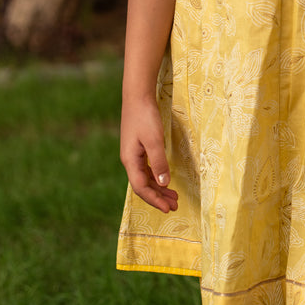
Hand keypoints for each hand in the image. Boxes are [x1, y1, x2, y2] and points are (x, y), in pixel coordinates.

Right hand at [120, 93, 178, 213]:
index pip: (141, 188)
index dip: (154, 200)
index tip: (168, 209)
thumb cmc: (145, 116)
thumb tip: (163, 184)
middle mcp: (129, 160)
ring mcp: (133, 154)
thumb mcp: (154, 140)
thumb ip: (158, 162)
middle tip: (175, 206)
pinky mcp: (138, 147)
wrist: (137, 95)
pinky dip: (156, 176)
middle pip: (143, 185)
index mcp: (130, 161)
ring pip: (145, 177)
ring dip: (159, 188)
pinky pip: (146, 169)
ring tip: (173, 196)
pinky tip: (164, 179)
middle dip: (158, 197)